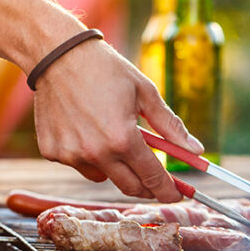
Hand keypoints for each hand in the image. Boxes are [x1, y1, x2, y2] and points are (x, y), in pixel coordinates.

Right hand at [33, 39, 203, 201]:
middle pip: (129, 186)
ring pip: (101, 176)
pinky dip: (86, 153)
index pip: (153, 177)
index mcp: (123, 139)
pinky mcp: (53, 152)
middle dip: (146, 187)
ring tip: (110, 136)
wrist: (58, 55)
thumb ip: (170, 126)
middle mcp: (96, 153)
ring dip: (113, 166)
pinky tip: (83, 127)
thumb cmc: (105, 69)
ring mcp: (71, 155)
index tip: (177, 195)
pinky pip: (78, 163)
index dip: (168, 190)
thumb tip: (196, 150)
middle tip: (153, 180)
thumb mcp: (144, 93)